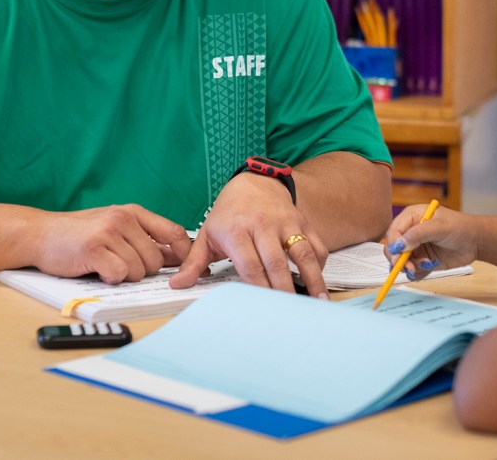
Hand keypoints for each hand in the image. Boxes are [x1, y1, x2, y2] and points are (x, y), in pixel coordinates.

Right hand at [30, 204, 191, 283]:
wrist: (40, 234)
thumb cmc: (80, 234)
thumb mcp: (115, 228)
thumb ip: (144, 238)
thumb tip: (177, 257)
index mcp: (133, 212)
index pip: (174, 233)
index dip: (183, 254)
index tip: (184, 268)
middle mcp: (123, 219)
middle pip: (155, 260)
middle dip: (142, 271)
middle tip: (120, 265)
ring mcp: (108, 232)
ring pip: (137, 270)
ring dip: (123, 276)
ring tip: (105, 265)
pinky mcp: (94, 249)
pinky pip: (118, 274)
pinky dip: (110, 279)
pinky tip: (98, 270)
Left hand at [169, 171, 329, 296]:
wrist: (253, 183)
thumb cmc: (228, 215)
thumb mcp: (207, 234)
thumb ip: (193, 262)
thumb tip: (177, 284)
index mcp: (237, 231)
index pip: (249, 264)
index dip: (257, 287)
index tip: (262, 308)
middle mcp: (263, 225)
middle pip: (276, 262)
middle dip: (283, 289)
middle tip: (289, 314)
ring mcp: (286, 222)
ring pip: (302, 253)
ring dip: (312, 279)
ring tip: (319, 303)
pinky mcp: (302, 222)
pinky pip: (317, 244)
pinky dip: (320, 265)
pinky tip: (319, 284)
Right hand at [382, 204, 478, 280]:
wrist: (476, 242)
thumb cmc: (460, 227)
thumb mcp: (439, 227)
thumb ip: (418, 234)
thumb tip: (399, 245)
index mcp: (411, 217)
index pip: (394, 231)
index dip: (393, 244)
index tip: (398, 255)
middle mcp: (411, 232)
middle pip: (393, 247)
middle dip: (398, 258)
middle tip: (408, 267)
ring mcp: (416, 247)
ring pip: (401, 260)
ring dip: (409, 266)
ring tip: (424, 265)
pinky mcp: (422, 259)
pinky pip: (412, 269)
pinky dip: (416, 272)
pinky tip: (428, 266)